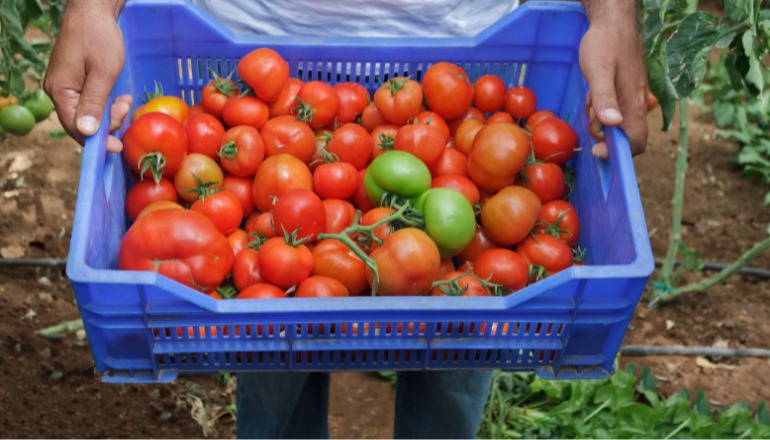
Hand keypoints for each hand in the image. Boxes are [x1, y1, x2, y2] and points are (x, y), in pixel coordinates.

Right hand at [44, 1, 126, 151]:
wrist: (92, 11)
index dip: (97, 141)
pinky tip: (119, 98)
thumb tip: (86, 132)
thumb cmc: (99, 38)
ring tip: (125, 100)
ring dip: (109, 113)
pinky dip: (105, 105)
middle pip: (81, 124)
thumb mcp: (103, 72)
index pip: (75, 128)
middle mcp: (57, 92)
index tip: (118, 147)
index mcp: (60, 91)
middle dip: (107, 123)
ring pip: (87, 114)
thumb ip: (94, 103)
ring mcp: (64, 87)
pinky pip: (88, 103)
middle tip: (126, 107)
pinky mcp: (73, 83)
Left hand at [579, 16, 647, 158]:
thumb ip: (605, 98)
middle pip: (626, 136)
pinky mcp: (627, 91)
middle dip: (605, 135)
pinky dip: (602, 108)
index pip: (636, 142)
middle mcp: (637, 104)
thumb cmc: (605, 44)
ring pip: (619, 123)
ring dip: (601, 120)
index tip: (596, 148)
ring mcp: (633, 97)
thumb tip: (612, 125)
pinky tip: (594, 93)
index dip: (618, 152)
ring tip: (591, 100)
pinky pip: (616, 110)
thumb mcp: (599, 71)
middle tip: (591, 115)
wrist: (613, 23)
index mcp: (633, 104)